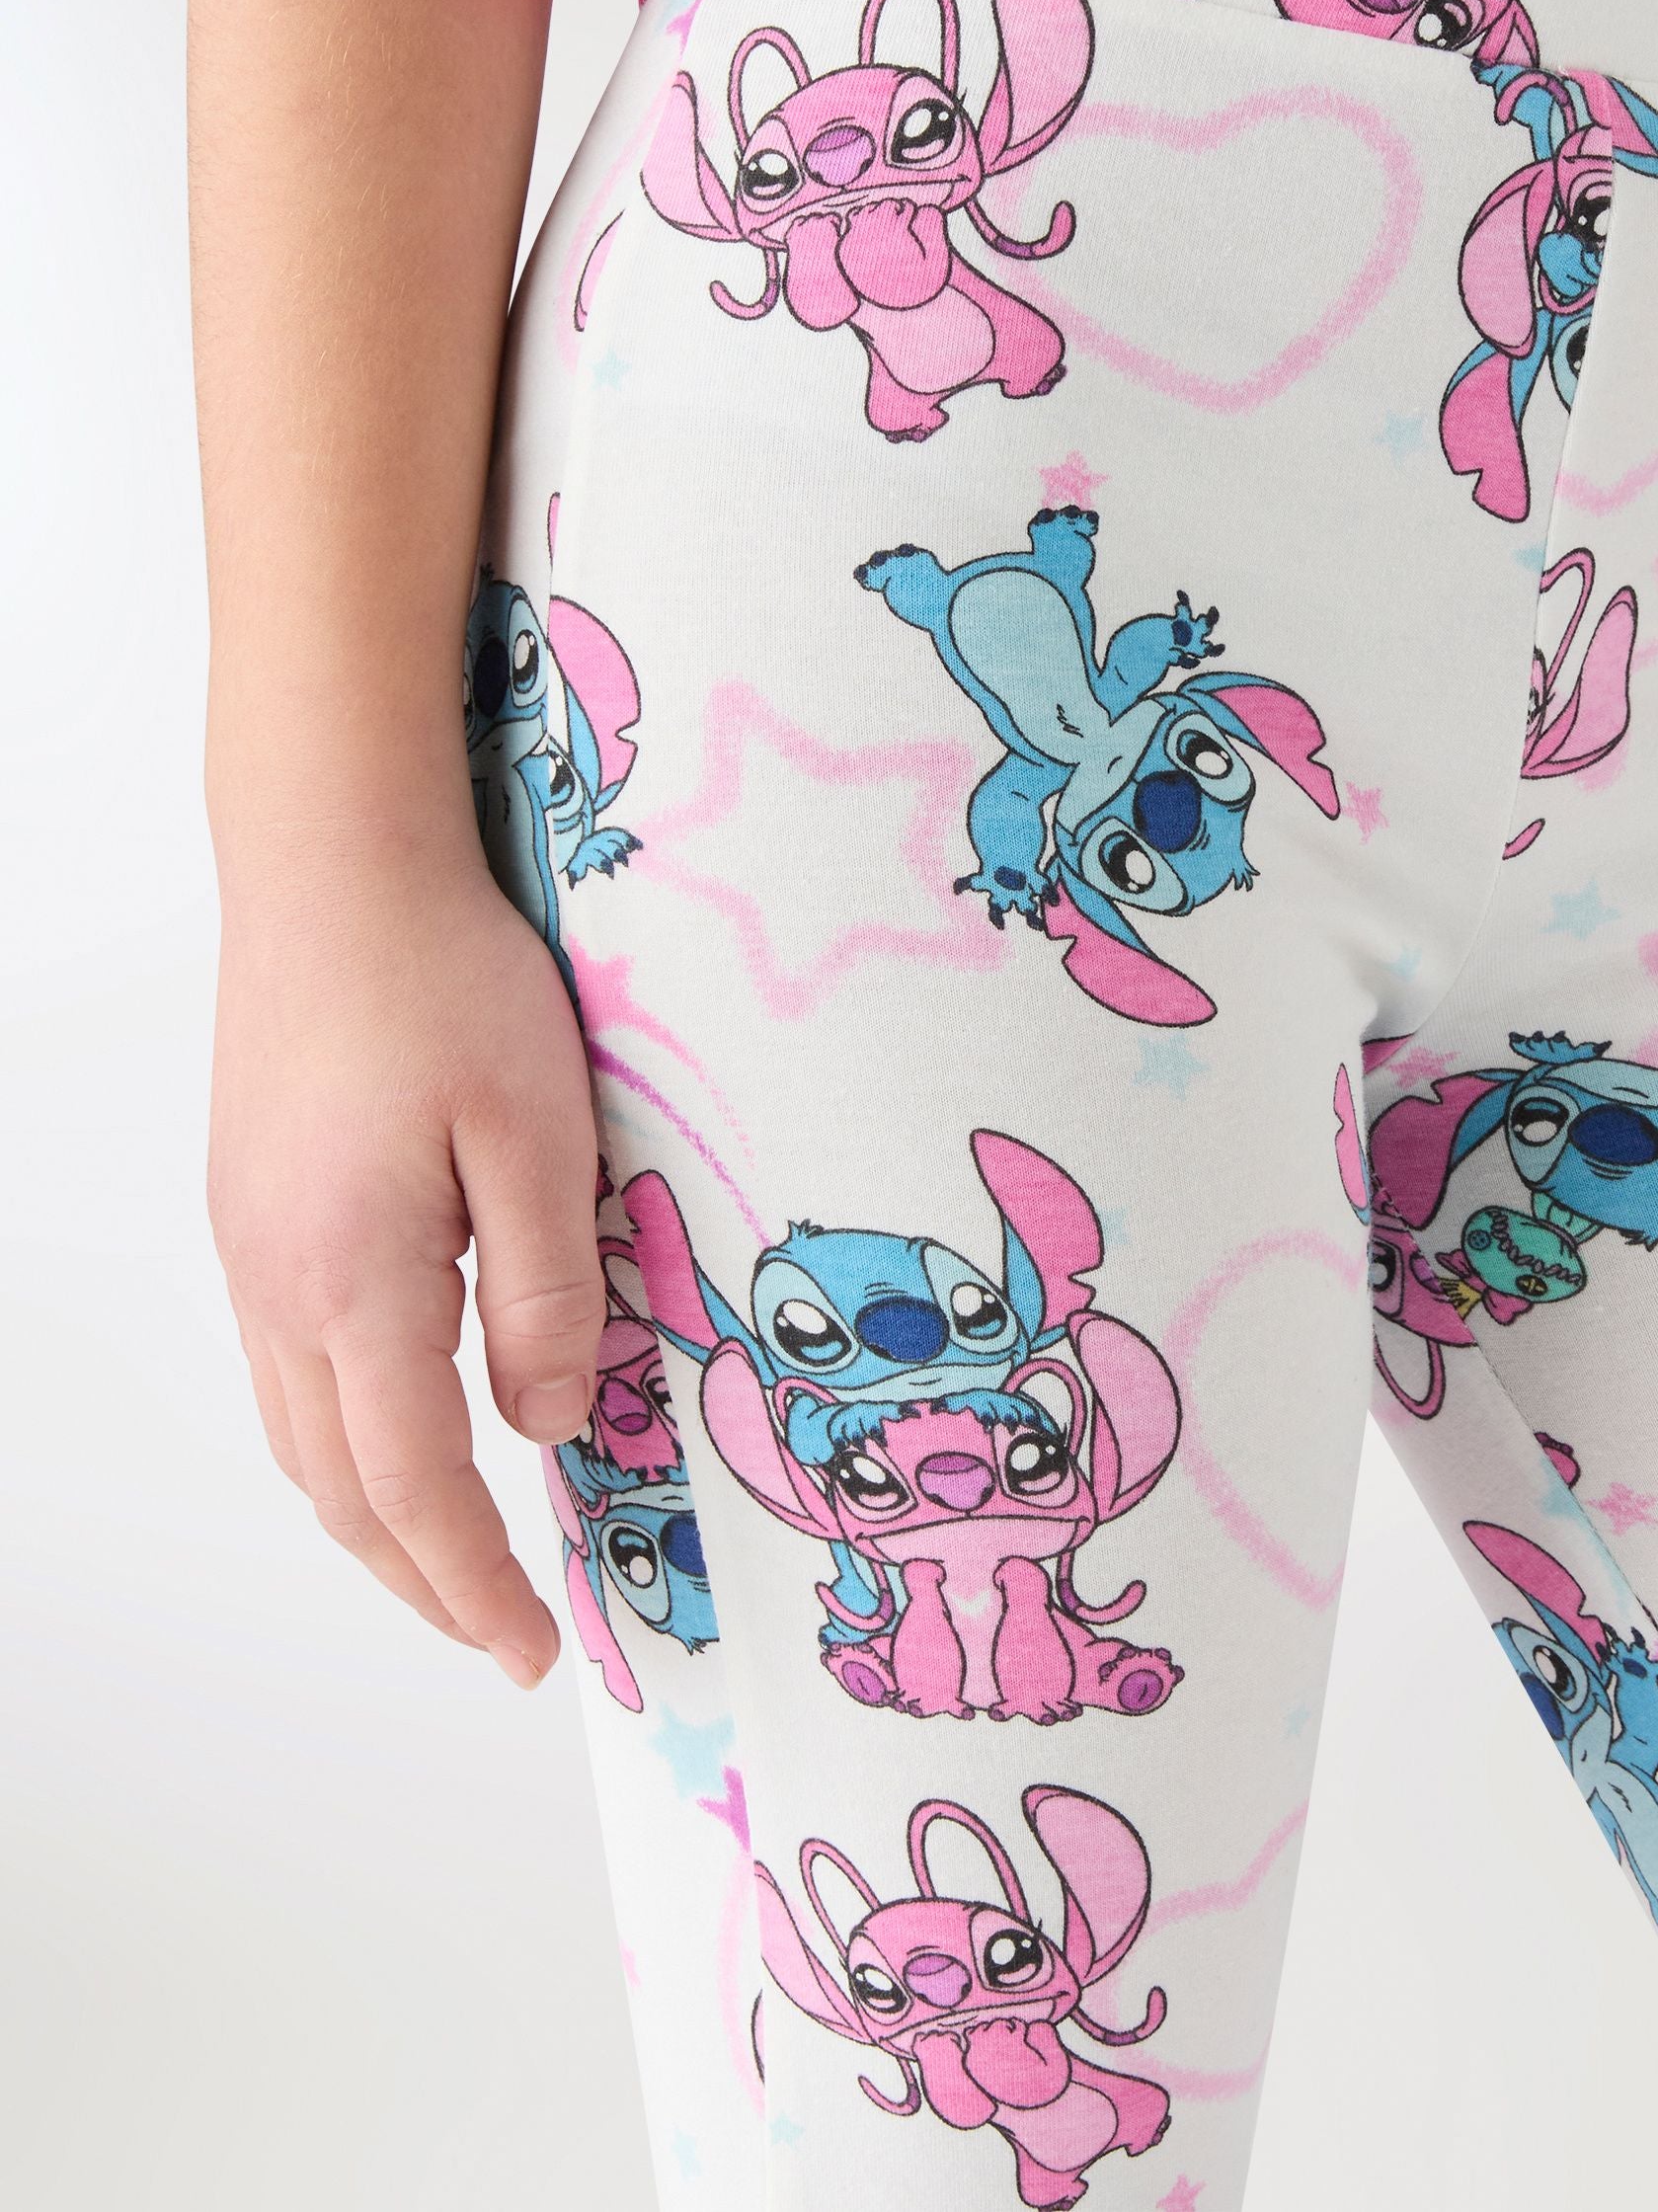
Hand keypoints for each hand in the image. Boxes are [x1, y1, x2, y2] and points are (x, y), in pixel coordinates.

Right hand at [209, 828, 601, 1686]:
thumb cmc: (444, 981)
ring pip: (300, 1439)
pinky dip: (346, 1442)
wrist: (334, 867)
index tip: (532, 1650)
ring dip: (376, 1520)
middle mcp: (277, 1285)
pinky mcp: (254, 1213)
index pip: (413, 1486)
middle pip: (337, 1489)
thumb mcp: (540, 1137)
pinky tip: (399, 1433)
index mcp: (352, 1280)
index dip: (473, 1584)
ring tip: (457, 1561)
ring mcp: (250, 1250)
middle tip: (501, 1633)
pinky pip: (289, 1372)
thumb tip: (546, 1425)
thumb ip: (548, 1295)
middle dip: (422, 1579)